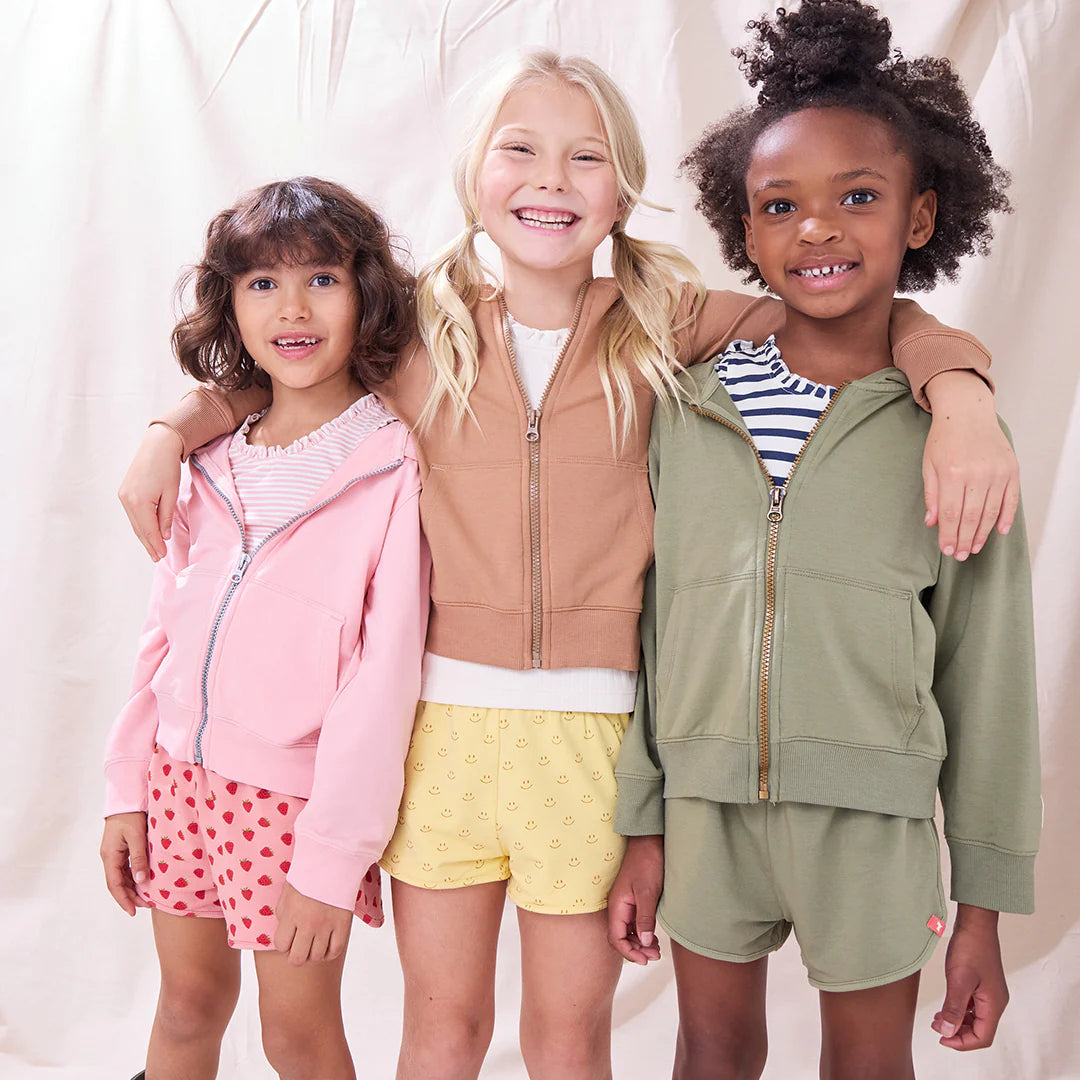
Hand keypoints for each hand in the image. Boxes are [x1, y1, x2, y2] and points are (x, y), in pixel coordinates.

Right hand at [100, 812, 150, 915]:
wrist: (127, 799)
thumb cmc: (131, 815)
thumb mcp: (137, 836)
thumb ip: (139, 858)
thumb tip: (141, 880)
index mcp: (110, 855)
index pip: (114, 884)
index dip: (123, 899)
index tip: (133, 911)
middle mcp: (109, 857)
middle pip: (117, 883)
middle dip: (129, 897)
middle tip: (145, 906)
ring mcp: (114, 853)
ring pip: (121, 877)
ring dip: (131, 888)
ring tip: (146, 898)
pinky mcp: (120, 849)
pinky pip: (125, 868)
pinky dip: (133, 878)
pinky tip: (143, 882)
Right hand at [118, 424, 183, 561]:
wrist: (157, 445)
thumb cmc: (167, 467)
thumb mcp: (171, 493)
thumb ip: (166, 516)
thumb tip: (163, 535)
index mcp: (139, 502)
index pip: (148, 530)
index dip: (155, 544)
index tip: (162, 556)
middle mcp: (127, 500)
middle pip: (139, 528)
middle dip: (149, 544)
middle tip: (157, 558)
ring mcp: (123, 496)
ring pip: (135, 522)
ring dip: (144, 536)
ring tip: (153, 549)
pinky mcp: (124, 492)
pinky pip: (133, 514)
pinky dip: (140, 524)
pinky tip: (147, 531)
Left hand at [273, 881, 352, 964]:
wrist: (335, 861)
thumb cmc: (309, 874)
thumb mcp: (287, 892)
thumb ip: (283, 914)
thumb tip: (284, 932)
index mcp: (292, 914)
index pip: (281, 945)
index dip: (284, 943)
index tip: (289, 936)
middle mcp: (308, 923)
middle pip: (297, 958)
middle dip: (296, 955)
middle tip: (300, 946)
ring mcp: (327, 925)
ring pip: (317, 957)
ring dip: (313, 954)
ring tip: (314, 944)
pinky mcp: (343, 924)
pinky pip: (335, 951)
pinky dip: (330, 953)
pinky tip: (327, 946)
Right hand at [607, 834, 663, 964]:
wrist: (650, 841)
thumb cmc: (647, 862)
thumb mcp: (648, 892)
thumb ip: (645, 918)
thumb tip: (643, 942)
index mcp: (617, 905)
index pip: (615, 937)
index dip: (628, 952)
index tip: (644, 960)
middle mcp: (618, 906)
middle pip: (620, 937)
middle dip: (635, 950)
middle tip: (655, 956)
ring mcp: (626, 904)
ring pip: (628, 932)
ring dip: (640, 944)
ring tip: (656, 951)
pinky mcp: (634, 900)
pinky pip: (634, 923)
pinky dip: (642, 934)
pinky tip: (654, 938)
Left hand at [921, 370, 1018, 560]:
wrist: (967, 412)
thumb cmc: (943, 439)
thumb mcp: (928, 465)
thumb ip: (931, 495)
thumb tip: (932, 523)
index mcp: (953, 473)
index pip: (951, 514)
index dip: (949, 535)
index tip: (946, 550)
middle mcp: (977, 473)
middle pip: (971, 517)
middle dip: (964, 540)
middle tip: (960, 556)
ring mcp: (997, 471)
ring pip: (991, 512)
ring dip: (982, 533)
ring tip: (974, 548)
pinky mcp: (1012, 469)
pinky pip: (1011, 499)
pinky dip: (1007, 517)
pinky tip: (1000, 532)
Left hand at [931, 906, 1007, 1050]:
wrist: (975, 923)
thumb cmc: (970, 948)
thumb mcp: (958, 980)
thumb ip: (953, 1008)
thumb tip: (947, 1032)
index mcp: (994, 1004)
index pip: (982, 1037)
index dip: (962, 1042)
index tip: (942, 1039)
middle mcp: (995, 1001)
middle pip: (980, 1030)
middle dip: (958, 1033)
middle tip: (937, 1028)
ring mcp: (989, 993)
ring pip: (975, 1019)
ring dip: (957, 1022)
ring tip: (938, 1019)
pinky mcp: (982, 985)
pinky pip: (972, 1006)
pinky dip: (959, 1010)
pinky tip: (945, 1007)